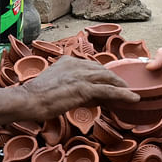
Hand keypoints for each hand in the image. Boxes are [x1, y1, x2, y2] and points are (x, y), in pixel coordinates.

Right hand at [20, 57, 138, 120]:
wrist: (28, 100)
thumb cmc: (37, 97)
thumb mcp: (55, 85)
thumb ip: (72, 86)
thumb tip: (89, 97)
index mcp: (68, 61)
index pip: (92, 67)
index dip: (103, 75)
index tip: (110, 82)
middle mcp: (76, 64)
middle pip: (103, 71)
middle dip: (115, 79)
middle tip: (125, 88)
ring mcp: (81, 76)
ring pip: (108, 79)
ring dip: (122, 86)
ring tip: (131, 93)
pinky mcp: (84, 89)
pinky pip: (109, 91)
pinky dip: (123, 94)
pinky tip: (133, 98)